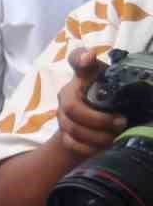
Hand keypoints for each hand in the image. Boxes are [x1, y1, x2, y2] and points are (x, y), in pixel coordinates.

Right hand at [55, 46, 125, 160]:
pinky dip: (88, 147)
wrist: (94, 123)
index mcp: (85, 76)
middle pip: (72, 107)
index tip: (88, 59)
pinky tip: (103, 147)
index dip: (80, 57)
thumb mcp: (123, 88)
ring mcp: (62, 113)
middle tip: (121, 123)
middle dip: (98, 119)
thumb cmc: (113, 99)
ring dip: (96, 136)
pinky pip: (70, 142)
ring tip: (114, 137)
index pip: (77, 58)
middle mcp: (69, 92)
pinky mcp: (63, 132)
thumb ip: (130, 82)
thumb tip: (149, 82)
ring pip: (71, 128)